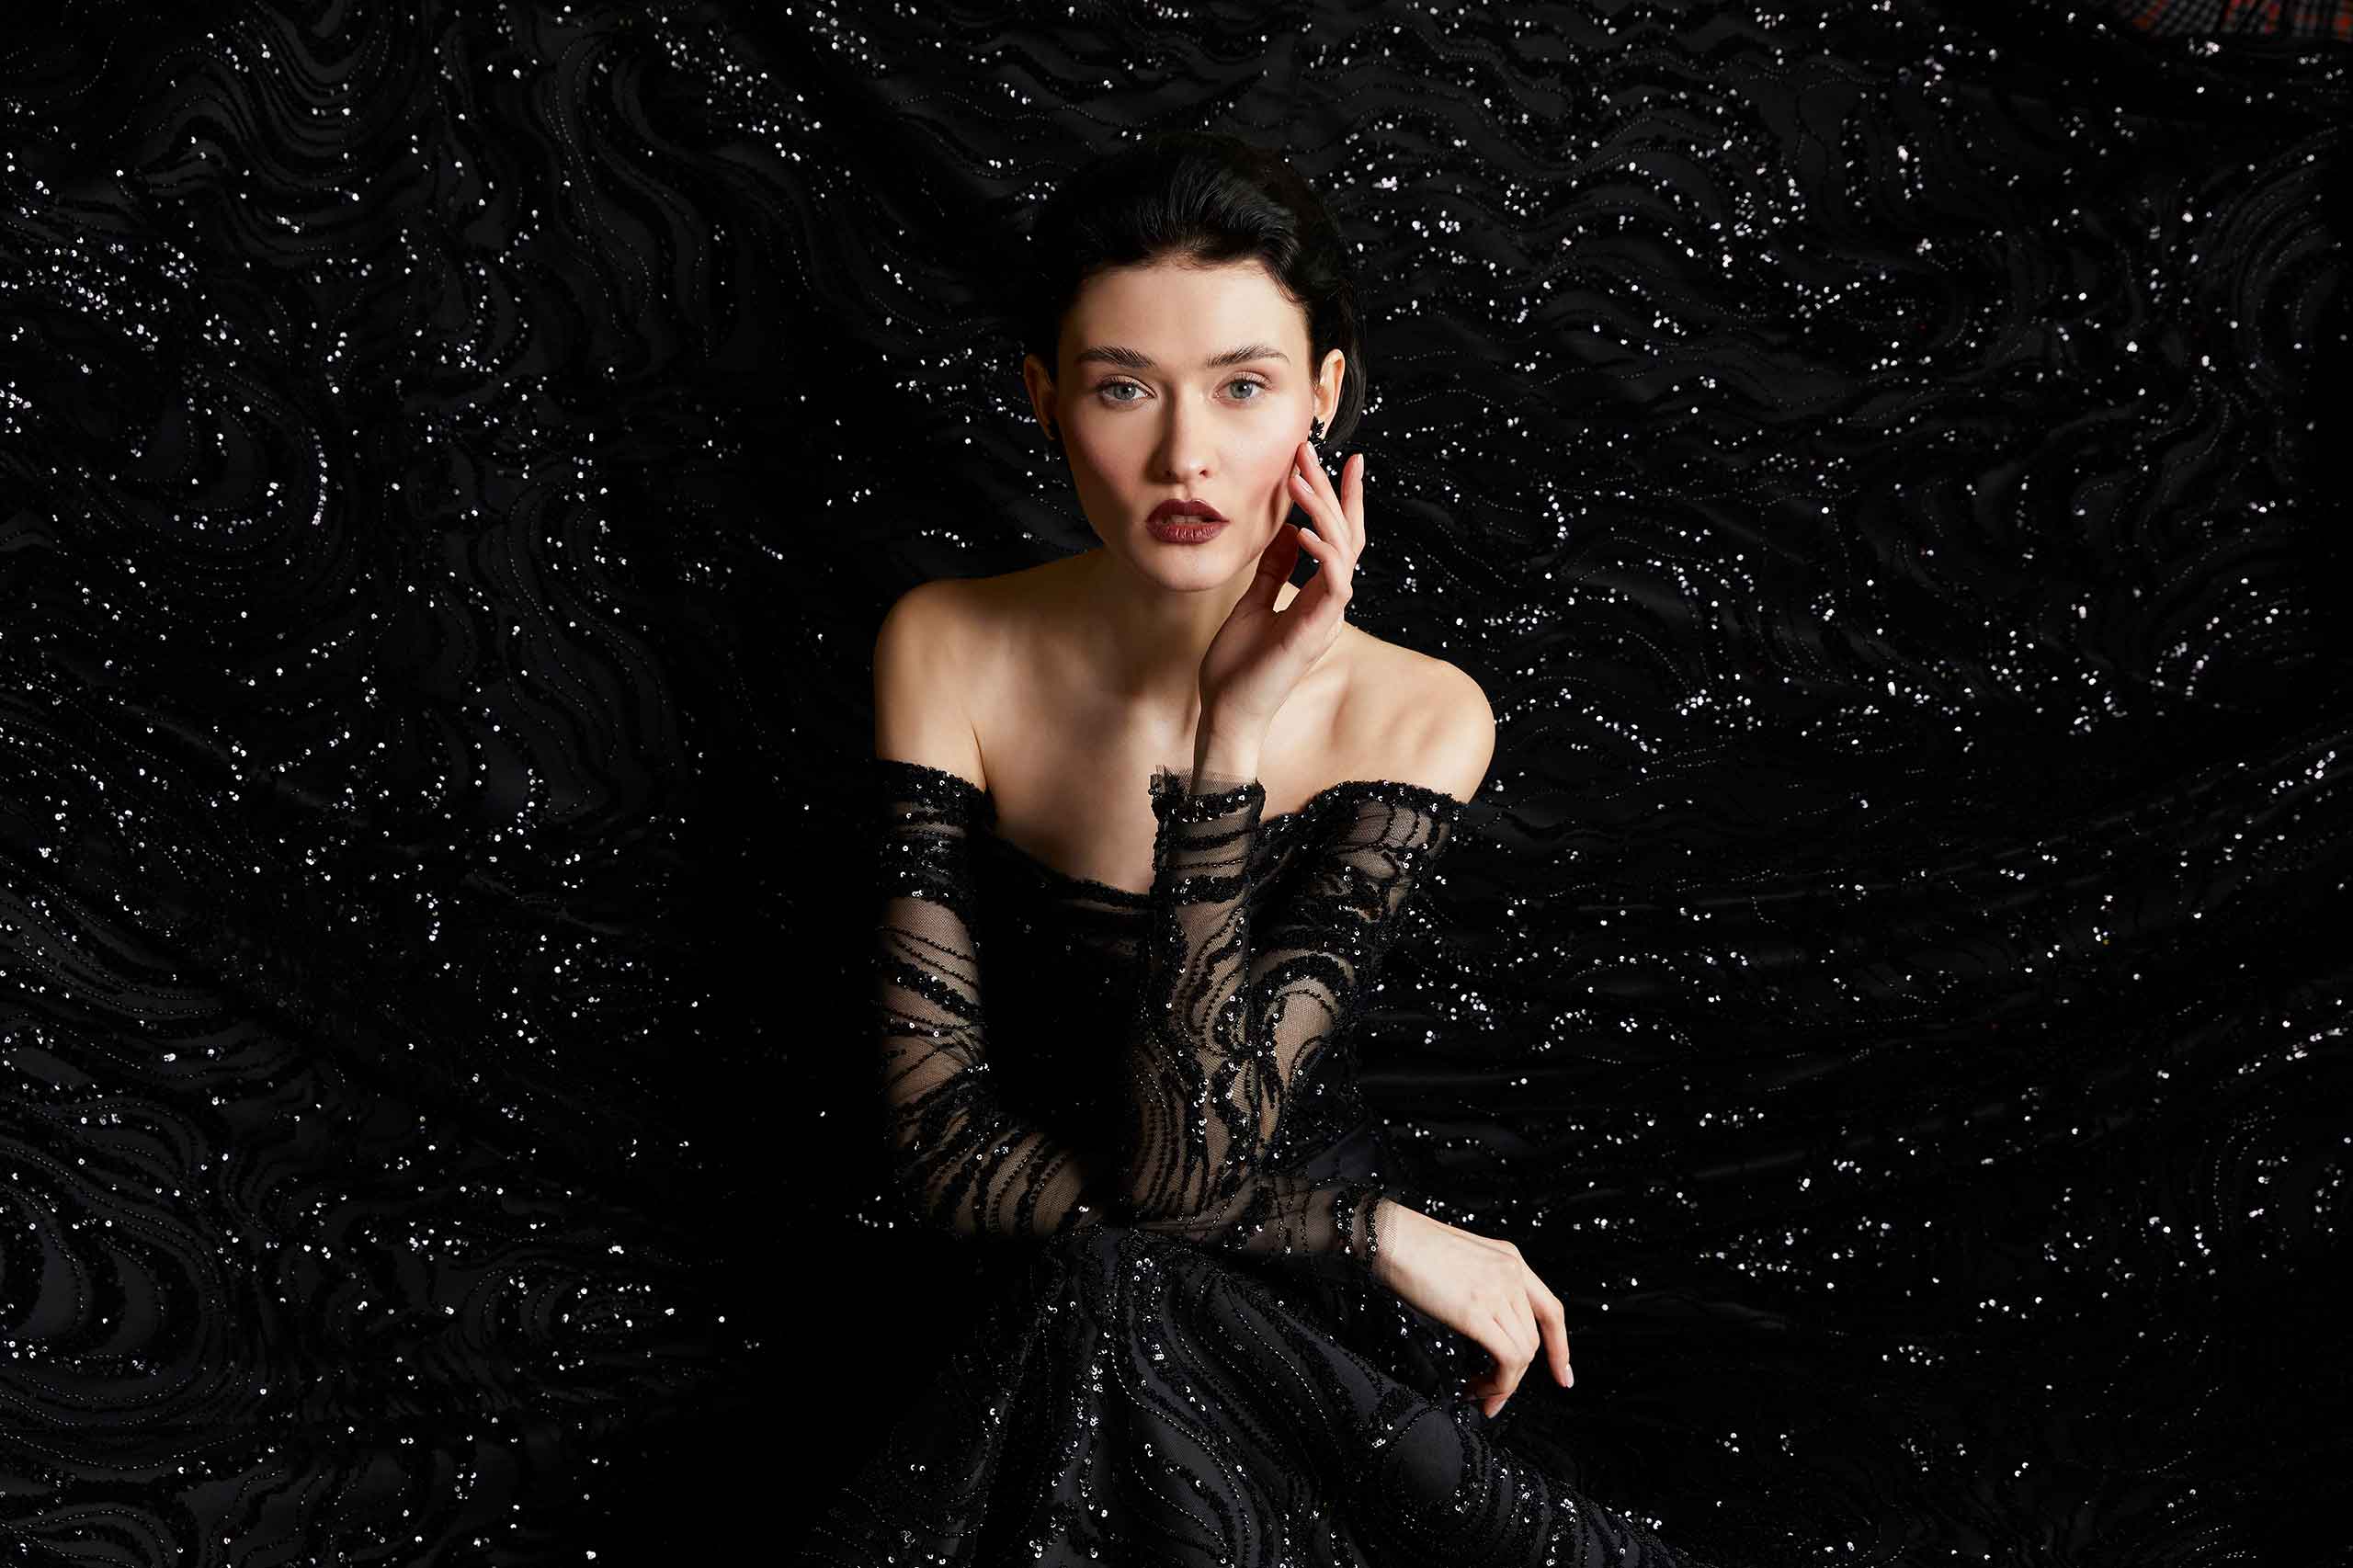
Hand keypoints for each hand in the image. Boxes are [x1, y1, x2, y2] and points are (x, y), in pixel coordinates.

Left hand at [1196, 439, 1364, 735]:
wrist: (1228, 712)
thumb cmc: (1238, 665)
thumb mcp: (1253, 602)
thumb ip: (1274, 570)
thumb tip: (1286, 531)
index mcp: (1318, 597)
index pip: (1339, 539)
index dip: (1342, 499)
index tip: (1339, 460)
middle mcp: (1330, 604)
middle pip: (1345, 536)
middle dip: (1332, 490)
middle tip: (1311, 450)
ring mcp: (1327, 618)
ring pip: (1343, 552)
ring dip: (1323, 511)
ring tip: (1300, 478)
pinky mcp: (1316, 632)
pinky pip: (1332, 584)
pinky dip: (1321, 553)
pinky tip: (1300, 529)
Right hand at [1372, 1202, 1572, 1419]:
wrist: (1388, 1237)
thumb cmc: (1410, 1248)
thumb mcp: (1463, 1262)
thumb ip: (1483, 1287)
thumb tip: (1484, 1329)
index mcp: (1510, 1258)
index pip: (1550, 1310)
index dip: (1559, 1348)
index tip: (1562, 1375)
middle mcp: (1512, 1273)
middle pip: (1533, 1340)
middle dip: (1516, 1377)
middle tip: (1491, 1396)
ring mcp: (1497, 1291)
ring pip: (1522, 1354)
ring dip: (1502, 1384)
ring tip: (1476, 1392)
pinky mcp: (1477, 1312)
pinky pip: (1507, 1359)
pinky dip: (1497, 1383)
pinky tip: (1473, 1388)